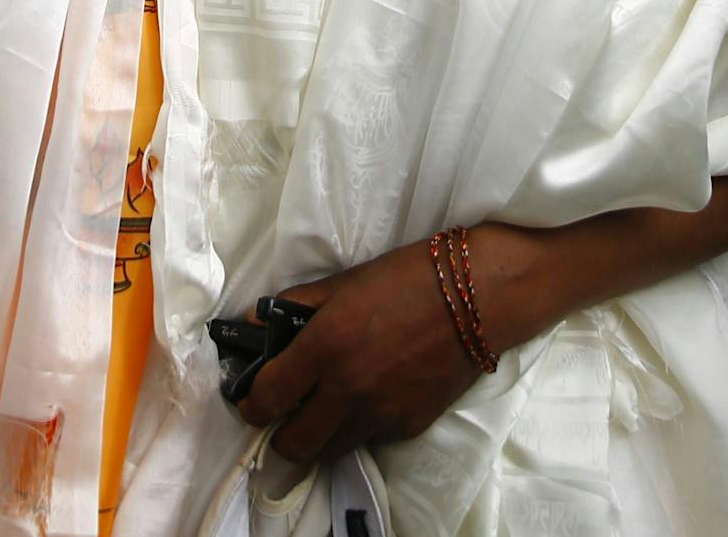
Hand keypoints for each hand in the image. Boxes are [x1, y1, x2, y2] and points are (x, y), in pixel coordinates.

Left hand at [238, 237, 487, 463]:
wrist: (478, 295)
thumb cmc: (408, 276)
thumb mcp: (346, 281)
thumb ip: (296, 305)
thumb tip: (254, 322)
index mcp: (326, 346)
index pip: (266, 400)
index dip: (249, 404)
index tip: (250, 398)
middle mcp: (348, 390)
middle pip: (292, 446)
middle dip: (279, 435)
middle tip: (284, 412)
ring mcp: (380, 414)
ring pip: (329, 451)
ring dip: (319, 436)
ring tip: (324, 407)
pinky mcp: (408, 427)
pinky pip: (368, 439)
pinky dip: (358, 426)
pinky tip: (368, 396)